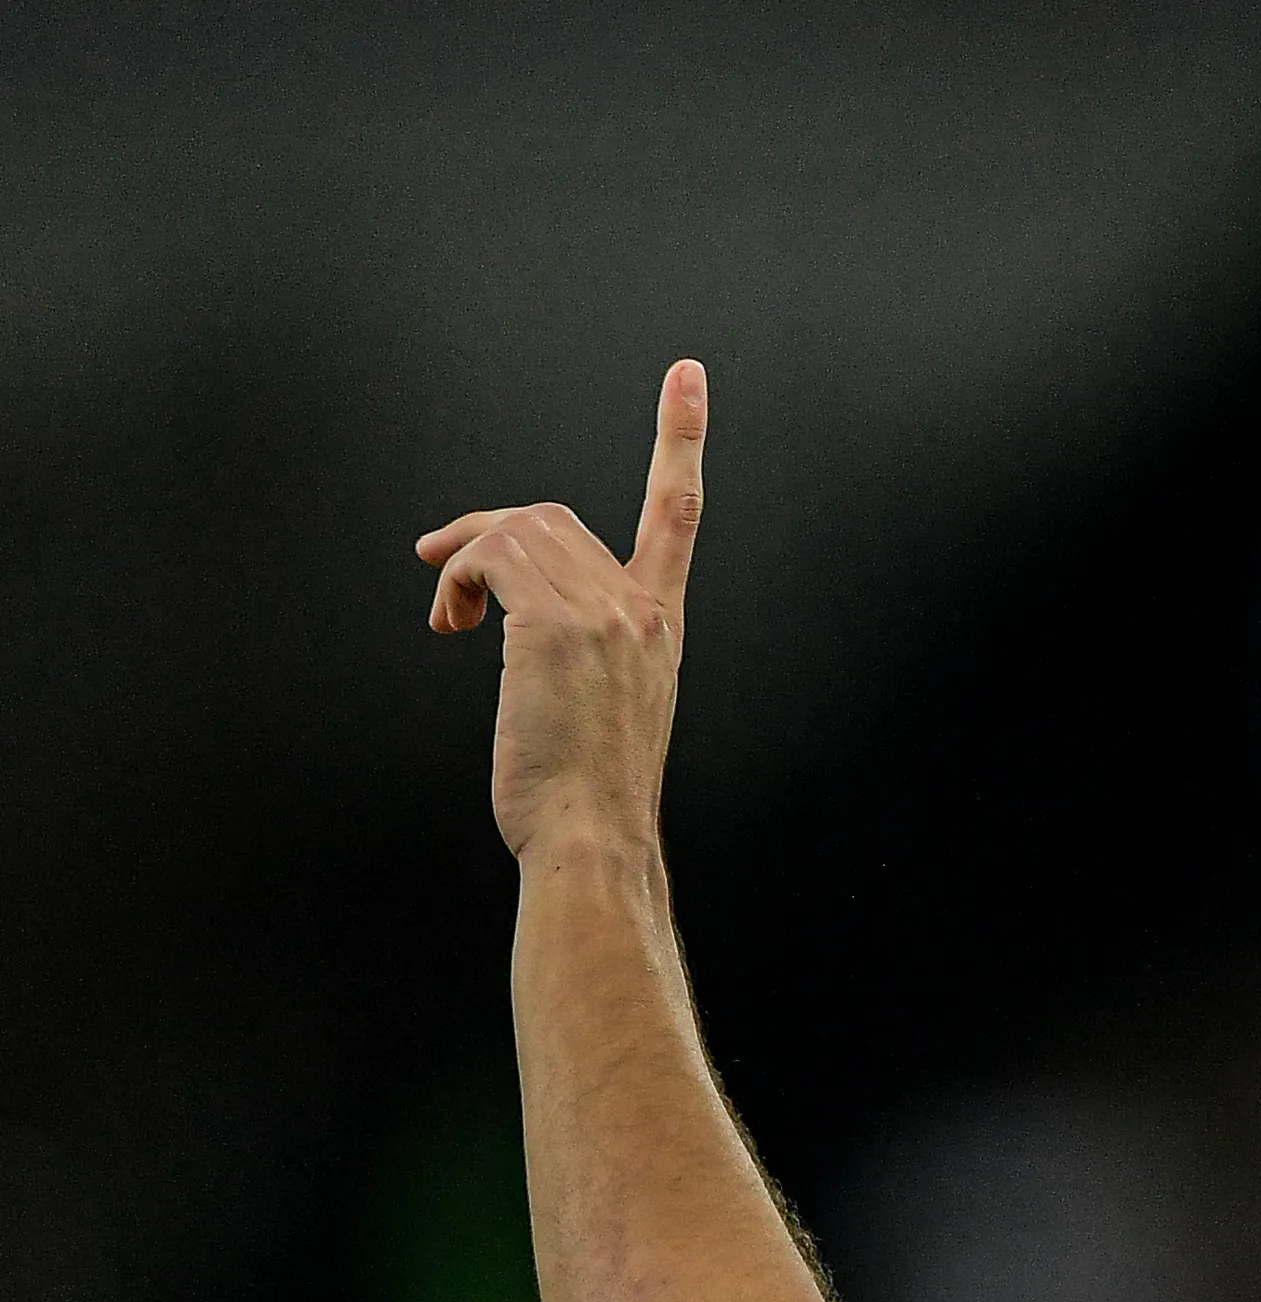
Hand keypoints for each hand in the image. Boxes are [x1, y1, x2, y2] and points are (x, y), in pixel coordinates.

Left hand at [417, 360, 708, 858]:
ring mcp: (605, 614)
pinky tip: (454, 626)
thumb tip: (512, 626)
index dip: (681, 437)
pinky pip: (492, 558)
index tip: (686, 376)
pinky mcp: (558, 626)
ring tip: (451, 618)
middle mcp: (642, 608)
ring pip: (516, 531)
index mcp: (660, 626)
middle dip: (487, 536)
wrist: (593, 840)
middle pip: (553, 518)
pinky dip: (460, 578)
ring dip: (465, 563)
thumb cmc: (587, 797)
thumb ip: (579, 650)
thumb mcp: (602, 711)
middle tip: (446, 582)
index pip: (678, 513)